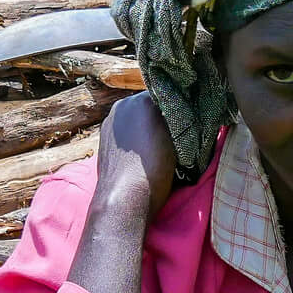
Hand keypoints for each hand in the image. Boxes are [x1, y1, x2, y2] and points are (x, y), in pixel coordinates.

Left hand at [91, 91, 177, 221]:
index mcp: (140, 100)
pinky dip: (134, 138)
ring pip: (136, 118)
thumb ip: (179, 118)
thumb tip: (185, 110)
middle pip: (149, 104)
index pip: (167, 93)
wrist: (123, 199)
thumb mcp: (177, 140)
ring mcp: (110, 122)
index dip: (179, 106)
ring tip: (160, 145)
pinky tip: (143, 154)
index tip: (189, 119)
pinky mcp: (103, 139)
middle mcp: (122, 105)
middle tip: (176, 133)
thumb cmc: (153, 171)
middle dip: (161, 115)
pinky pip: (125, 131)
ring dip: (147, 127)